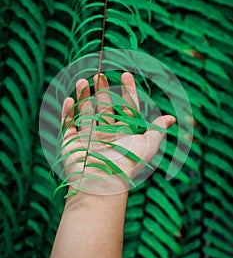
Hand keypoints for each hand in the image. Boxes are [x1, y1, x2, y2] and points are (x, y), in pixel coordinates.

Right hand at [61, 72, 175, 194]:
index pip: (126, 108)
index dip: (127, 92)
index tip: (125, 75)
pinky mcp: (71, 143)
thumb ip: (158, 130)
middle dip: (102, 90)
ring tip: (83, 81)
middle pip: (104, 107)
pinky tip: (70, 99)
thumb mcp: (148, 145)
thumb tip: (172, 118)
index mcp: (123, 134)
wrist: (102, 183)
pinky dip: (67, 112)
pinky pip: (68, 124)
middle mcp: (106, 135)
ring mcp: (88, 138)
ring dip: (84, 96)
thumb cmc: (127, 163)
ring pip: (85, 112)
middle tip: (99, 74)